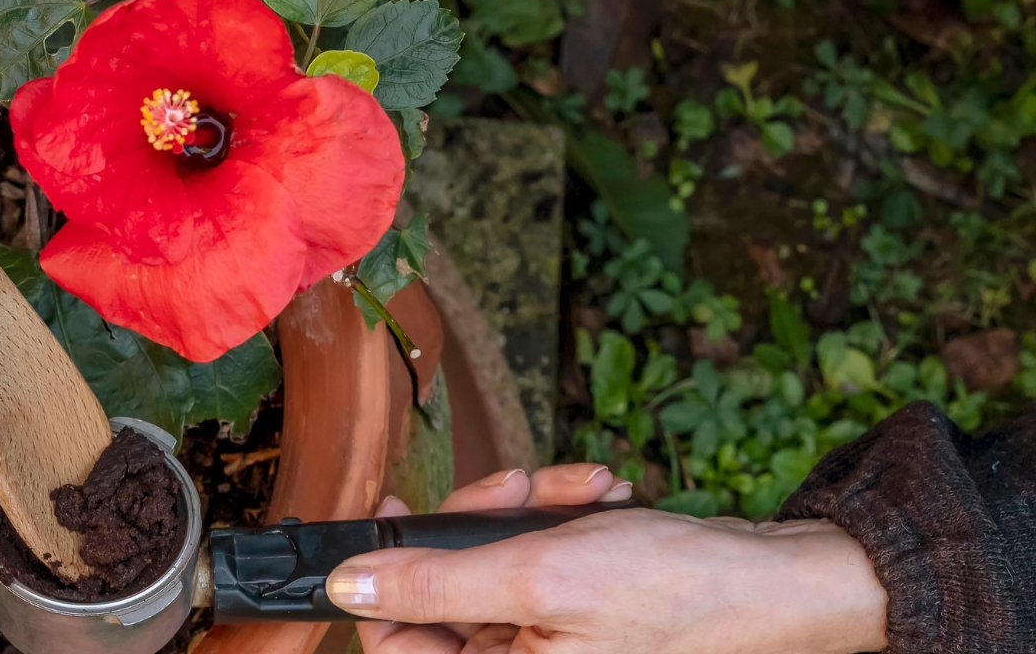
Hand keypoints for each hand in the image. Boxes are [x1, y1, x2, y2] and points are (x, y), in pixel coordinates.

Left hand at [335, 464, 887, 653]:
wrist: (779, 582)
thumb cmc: (679, 592)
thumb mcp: (539, 576)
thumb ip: (436, 583)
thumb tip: (348, 587)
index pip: (393, 639)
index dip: (387, 572)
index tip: (403, 510)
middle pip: (440, 586)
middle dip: (479, 520)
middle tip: (517, 489)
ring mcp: (545, 635)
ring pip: (488, 555)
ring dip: (526, 509)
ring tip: (580, 494)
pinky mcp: (571, 605)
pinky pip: (532, 549)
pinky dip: (557, 515)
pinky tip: (599, 501)